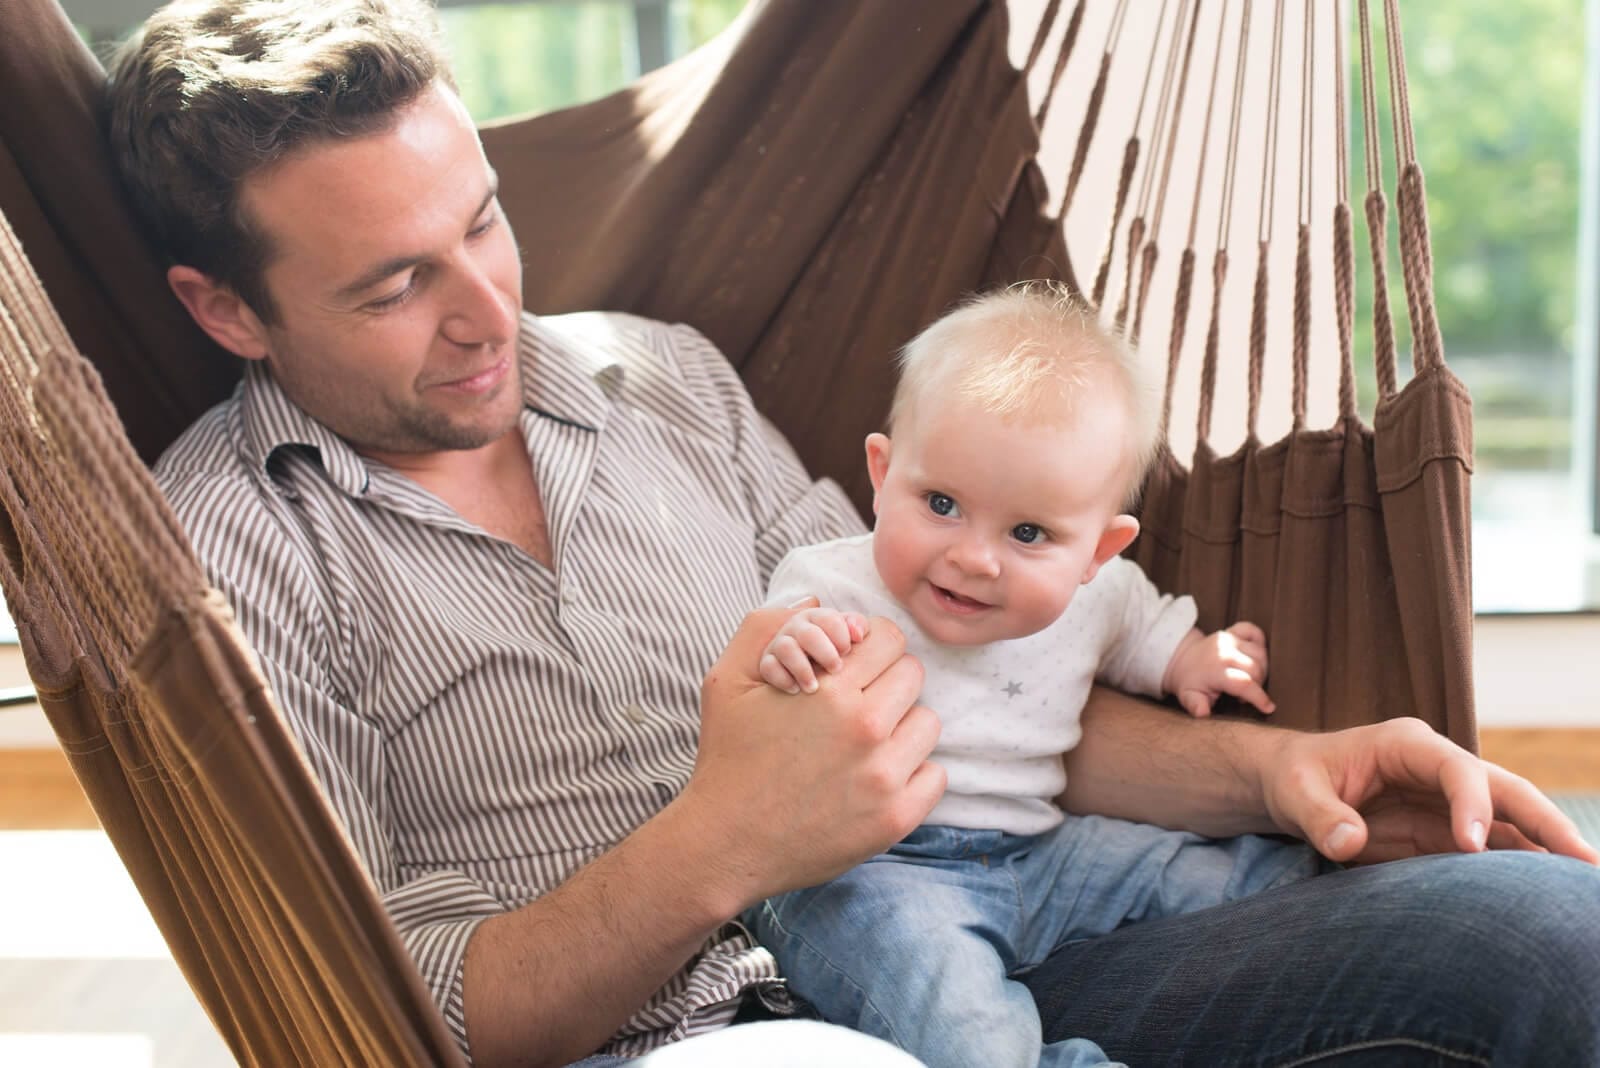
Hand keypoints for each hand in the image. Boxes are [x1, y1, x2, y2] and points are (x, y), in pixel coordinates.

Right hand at [681, 601, 945, 905]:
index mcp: (830, 690)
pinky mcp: (895, 818)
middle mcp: (864, 728)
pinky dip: (912, 775)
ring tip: (864, 745)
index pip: (888, 638)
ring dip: (901, 727)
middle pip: (913, 675)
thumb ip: (766, 627)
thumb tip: (816, 601)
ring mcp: (884, 776)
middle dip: (885, 682)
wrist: (725, 844)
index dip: (868, 647)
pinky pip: (935, 775)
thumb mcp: (727, 681)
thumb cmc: (727, 759)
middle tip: (856, 705)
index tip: (851, 668)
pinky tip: (875, 779)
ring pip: (927, 723)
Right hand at [759, 606, 870, 693]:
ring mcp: (780, 645)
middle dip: (824, 652)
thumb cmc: (831, 651)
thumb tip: (858, 634)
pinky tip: (796, 690)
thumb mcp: (845, 636)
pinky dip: (782, 678)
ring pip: (786, 648)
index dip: (841, 635)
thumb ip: (856, 626)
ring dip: (802, 668)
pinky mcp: (768, 663)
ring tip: (814, 688)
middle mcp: (797, 628)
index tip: (847, 652)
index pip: (829, 619)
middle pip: (808, 633)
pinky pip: (769, 666)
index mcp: (817, 618)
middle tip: (836, 669)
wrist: (799, 672)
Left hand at [1163, 622, 1274, 716]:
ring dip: (1262, 668)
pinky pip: (1254, 631)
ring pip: (1261, 653)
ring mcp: (1230, 639)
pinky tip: (1256, 657)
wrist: (1182, 658)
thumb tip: (1202, 712)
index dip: (1259, 697)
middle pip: (1256, 669)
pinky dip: (1260, 641)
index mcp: (1215, 670)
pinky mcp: (1233, 631)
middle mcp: (1225, 652)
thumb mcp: (1188, 697)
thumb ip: (1196, 705)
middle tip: (1246, 694)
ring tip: (1250, 679)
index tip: (1268, 708)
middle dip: (1258, 685)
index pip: (1244, 684)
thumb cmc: (1189, 681)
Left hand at [1261, 716, 1599, 865]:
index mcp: (1407, 745)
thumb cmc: (1293, 779)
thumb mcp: (1294, 792)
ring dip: (1546, 852)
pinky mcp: (1447, 833)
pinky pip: (1494, 851)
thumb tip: (1349, 842)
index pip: (1457, 769)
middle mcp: (1440, 770)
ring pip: (1511, 824)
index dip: (1471, 804)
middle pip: (1506, 791)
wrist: (1291, 785)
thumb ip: (1320, 815)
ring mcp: (1449, 802)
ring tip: (1582, 888)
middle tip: (1584, 861)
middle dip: (1546, 823)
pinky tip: (1546, 899)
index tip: (1469, 847)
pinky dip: (1521, 871)